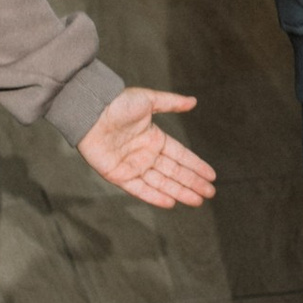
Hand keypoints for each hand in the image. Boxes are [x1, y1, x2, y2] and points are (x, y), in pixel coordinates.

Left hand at [76, 87, 217, 210]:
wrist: (91, 111)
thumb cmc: (117, 103)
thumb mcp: (148, 100)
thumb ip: (171, 103)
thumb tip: (194, 101)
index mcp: (154, 138)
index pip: (181, 155)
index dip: (196, 165)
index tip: (212, 176)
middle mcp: (146, 154)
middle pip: (174, 172)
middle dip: (193, 182)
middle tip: (210, 193)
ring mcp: (133, 166)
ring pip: (161, 183)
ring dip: (180, 192)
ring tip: (197, 201)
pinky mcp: (118, 175)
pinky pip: (139, 189)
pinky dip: (154, 196)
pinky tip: (171, 202)